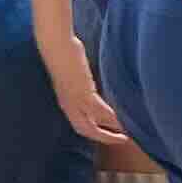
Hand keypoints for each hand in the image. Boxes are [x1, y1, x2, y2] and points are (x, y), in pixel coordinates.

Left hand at [38, 30, 129, 151]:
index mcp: (65, 100)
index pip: (80, 123)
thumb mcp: (72, 71)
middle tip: (122, 139)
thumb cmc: (62, 52)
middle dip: (104, 137)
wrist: (55, 43)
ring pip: (92, 125)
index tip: (111, 132)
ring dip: (110, 132)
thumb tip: (90, 82)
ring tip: (126, 134)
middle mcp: (68, 105)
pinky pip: (98, 111)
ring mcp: (74, 100)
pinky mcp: (82, 92)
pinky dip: (110, 118)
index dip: (95, 131)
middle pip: (85, 130)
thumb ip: (81, 80)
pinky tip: (121, 120)